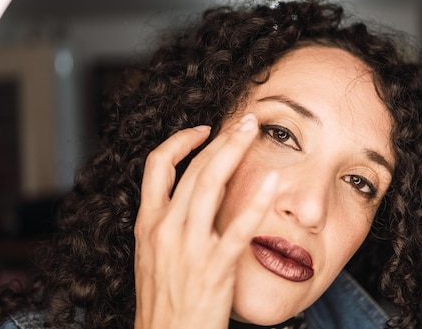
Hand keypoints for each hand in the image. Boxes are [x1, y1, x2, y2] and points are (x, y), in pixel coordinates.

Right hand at [133, 114, 277, 328]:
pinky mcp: (214, 268)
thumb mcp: (155, 256)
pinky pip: (238, 228)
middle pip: (193, 169)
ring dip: (233, 151)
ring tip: (252, 130)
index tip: (203, 129)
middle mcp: (165, 229)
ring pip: (210, 185)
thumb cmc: (165, 302)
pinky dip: (256, 201)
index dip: (180, 141)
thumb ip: (172, 223)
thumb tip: (202, 192)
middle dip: (221, 138)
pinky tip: (273, 181)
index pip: (156, 166)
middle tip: (244, 119)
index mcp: (148, 224)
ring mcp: (189, 248)